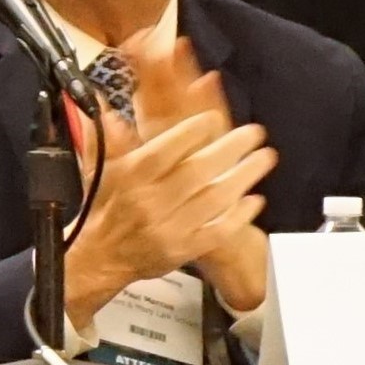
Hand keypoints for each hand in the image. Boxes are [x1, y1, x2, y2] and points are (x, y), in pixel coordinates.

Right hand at [122, 32, 281, 314]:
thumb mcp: (100, 169)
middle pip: (198, 171)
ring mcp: (169, 228)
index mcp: (131, 178)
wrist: (100, 257)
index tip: (214, 118)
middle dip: (231, 148)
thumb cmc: (104, 208)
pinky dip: (238, 215)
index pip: (165, 149)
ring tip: (264, 158)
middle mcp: (150, 202)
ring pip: (214, 199)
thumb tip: (102, 107)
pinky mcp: (183, 249)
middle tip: (254, 132)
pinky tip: (254, 199)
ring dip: (243, 176)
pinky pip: (217, 230)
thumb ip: (106, 136)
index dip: (193, 132)